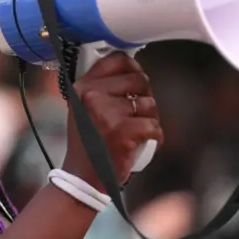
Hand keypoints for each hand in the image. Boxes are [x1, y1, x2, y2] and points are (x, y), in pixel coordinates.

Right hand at [61, 53, 163, 190]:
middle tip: (138, 112)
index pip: (117, 60)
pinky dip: (156, 135)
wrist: (83, 177)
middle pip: (138, 79)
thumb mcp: (83, 108)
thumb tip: (133, 68)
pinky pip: (154, 125)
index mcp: (82, 87)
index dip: (133, 68)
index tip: (136, 81)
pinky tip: (148, 141)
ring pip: (149, 103)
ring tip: (139, 130)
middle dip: (145, 96)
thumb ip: (101, 87)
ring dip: (151, 117)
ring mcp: (107, 114)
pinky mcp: (123, 132)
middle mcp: (92, 96)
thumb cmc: (88, 144)